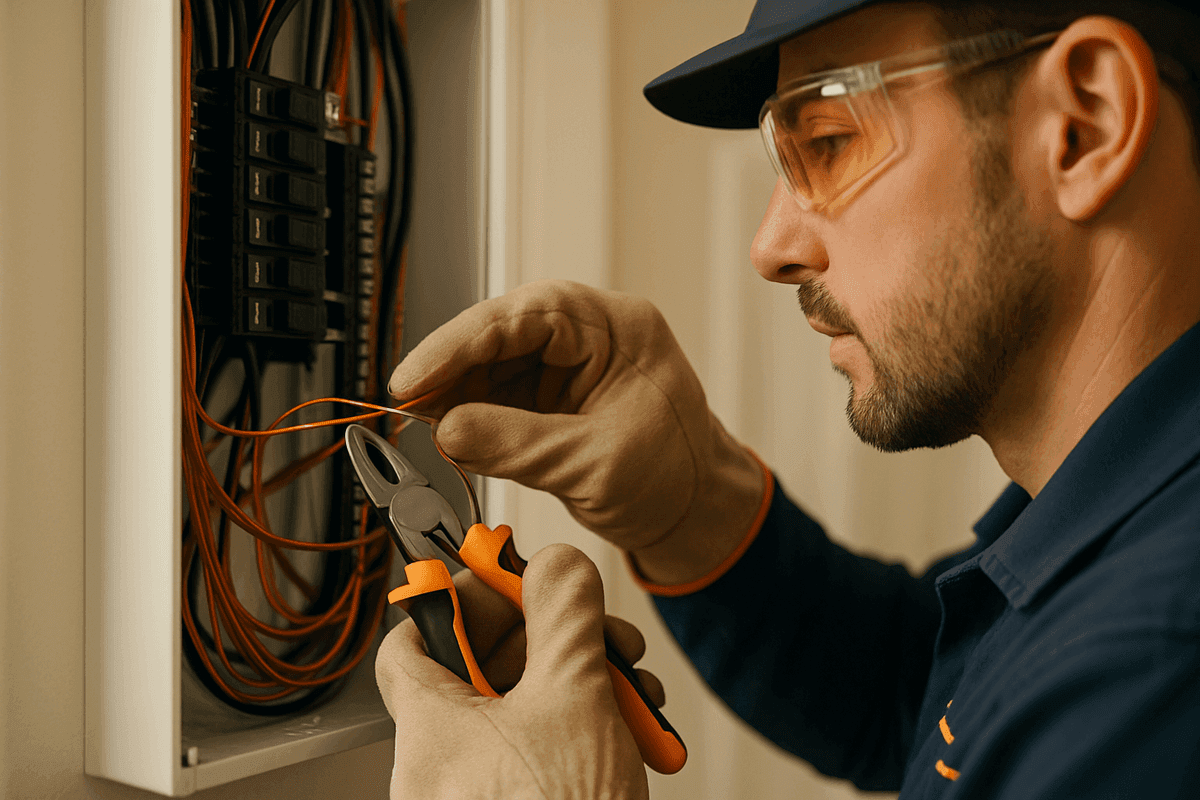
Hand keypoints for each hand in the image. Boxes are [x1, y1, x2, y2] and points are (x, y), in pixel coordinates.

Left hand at [376, 544, 653, 799]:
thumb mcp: (573, 697)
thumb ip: (564, 615)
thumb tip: (557, 568)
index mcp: (430, 731)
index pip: (411, 638)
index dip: (460, 596)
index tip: (509, 576)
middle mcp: (442, 767)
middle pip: (481, 667)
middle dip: (551, 638)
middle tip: (594, 629)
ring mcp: (479, 793)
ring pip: (521, 707)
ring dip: (583, 681)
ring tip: (632, 686)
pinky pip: (538, 748)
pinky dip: (583, 725)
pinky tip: (631, 726)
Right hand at [388, 280, 764, 581]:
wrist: (696, 512)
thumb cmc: (675, 478)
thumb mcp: (595, 465)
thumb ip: (519, 444)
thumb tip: (445, 429)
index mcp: (616, 328)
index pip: (526, 315)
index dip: (459, 343)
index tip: (414, 377)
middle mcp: (589, 333)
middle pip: (500, 332)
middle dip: (451, 368)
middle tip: (406, 405)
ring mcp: (568, 363)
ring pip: (491, 362)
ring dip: (454, 393)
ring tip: (420, 424)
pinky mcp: (550, 395)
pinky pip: (497, 393)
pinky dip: (469, 415)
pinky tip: (447, 433)